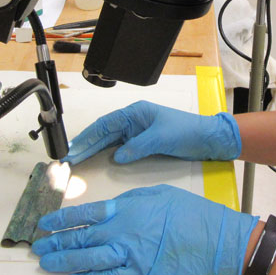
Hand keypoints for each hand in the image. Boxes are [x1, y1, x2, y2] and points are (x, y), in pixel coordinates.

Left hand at [32, 184, 257, 274]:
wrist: (211, 237)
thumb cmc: (188, 211)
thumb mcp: (155, 193)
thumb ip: (128, 202)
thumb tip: (110, 208)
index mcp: (125, 210)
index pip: (84, 214)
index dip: (61, 220)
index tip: (45, 224)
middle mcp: (122, 233)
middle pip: (80, 238)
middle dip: (55, 243)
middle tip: (37, 247)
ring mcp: (129, 255)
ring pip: (88, 260)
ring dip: (64, 262)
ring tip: (45, 264)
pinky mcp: (139, 274)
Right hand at [61, 101, 240, 165]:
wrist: (208, 139)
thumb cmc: (187, 131)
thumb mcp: (161, 138)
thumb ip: (137, 147)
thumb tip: (117, 157)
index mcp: (136, 113)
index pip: (105, 124)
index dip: (87, 137)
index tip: (73, 150)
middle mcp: (133, 121)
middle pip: (103, 133)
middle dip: (85, 145)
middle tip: (68, 159)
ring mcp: (136, 132)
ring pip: (109, 141)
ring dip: (92, 151)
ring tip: (76, 162)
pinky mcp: (141, 143)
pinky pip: (119, 148)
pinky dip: (106, 155)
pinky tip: (97, 162)